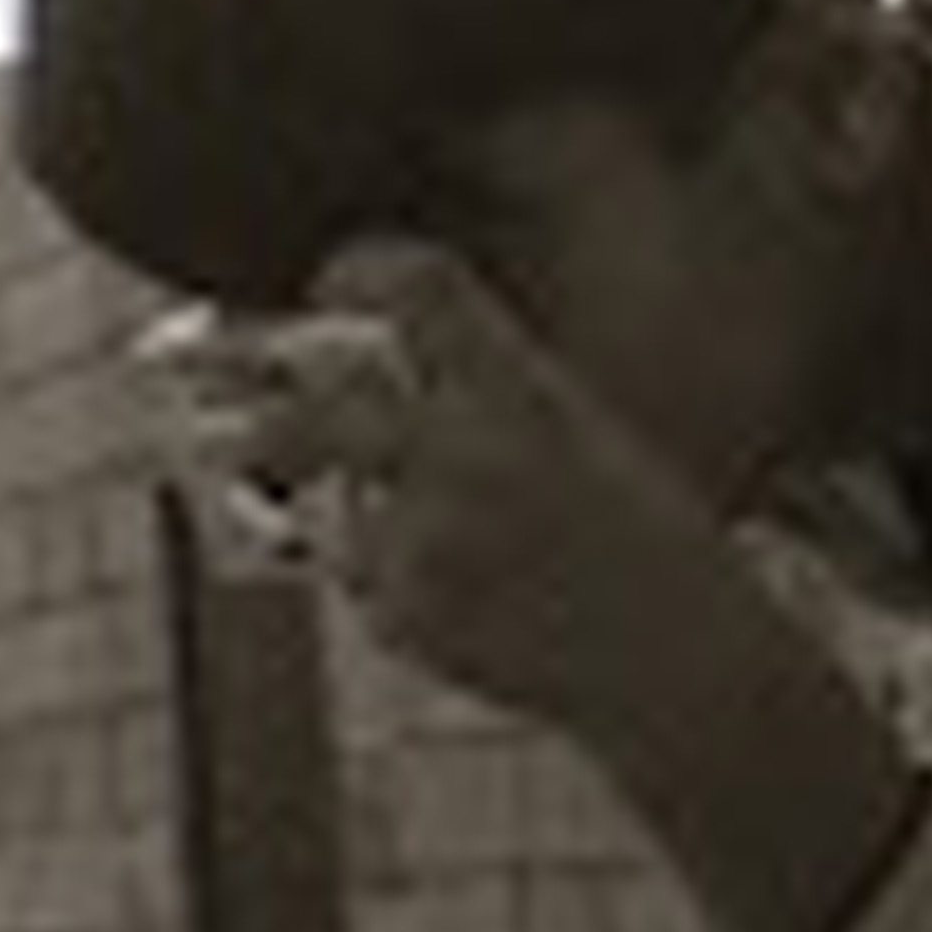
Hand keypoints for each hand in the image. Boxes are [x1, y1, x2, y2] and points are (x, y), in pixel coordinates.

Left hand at [256, 242, 753, 731]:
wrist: (685, 660)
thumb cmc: (639, 541)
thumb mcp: (578, 431)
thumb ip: (477, 391)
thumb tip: (341, 369)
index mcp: (524, 391)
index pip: (415, 288)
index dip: (357, 271)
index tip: (328, 286)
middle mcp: (467, 453)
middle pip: (312, 411)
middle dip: (264, 427)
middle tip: (245, 433)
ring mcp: (429, 540)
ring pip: (337, 513)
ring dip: (367, 529)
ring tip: (466, 554)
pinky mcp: (408, 616)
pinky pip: (368, 585)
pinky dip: (403, 593)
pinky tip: (482, 609)